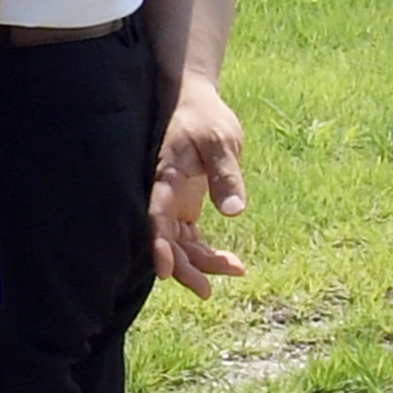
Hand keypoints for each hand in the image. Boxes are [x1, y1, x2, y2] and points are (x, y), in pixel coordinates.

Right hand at [152, 74, 249, 293]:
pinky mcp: (184, 204)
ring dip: (201, 262)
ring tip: (236, 270)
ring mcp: (172, 201)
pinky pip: (190, 237)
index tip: (165, 271)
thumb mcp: (222, 143)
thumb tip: (235, 213)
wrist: (194, 101)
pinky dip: (206, 252)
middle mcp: (163, 194)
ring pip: (179, 242)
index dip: (158, 245)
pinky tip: (231, 263)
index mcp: (164, 177)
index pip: (156, 216)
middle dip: (182, 267)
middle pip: (165, 238)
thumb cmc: (205, 118)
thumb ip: (226, 177)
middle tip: (207, 291)